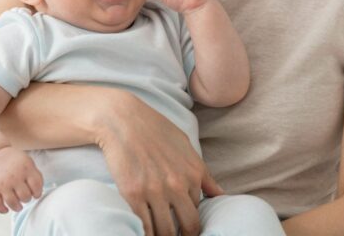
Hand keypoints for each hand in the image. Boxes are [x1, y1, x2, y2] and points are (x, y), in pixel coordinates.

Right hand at [0, 146, 42, 213]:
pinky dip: (3, 210)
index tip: (35, 194)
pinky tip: (6, 209)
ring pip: (13, 203)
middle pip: (25, 196)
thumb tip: (38, 191)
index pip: (36, 186)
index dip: (38, 193)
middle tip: (25, 197)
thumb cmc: (14, 161)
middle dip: (27, 199)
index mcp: (26, 168)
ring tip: (19, 206)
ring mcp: (2, 183)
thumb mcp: (28, 162)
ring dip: (17, 207)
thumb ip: (35, 175)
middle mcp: (14, 176)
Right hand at [98, 89, 223, 235]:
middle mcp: (178, 184)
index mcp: (194, 173)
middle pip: (188, 226)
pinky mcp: (133, 195)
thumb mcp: (186, 147)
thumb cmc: (154, 130)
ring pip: (166, 231)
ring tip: (159, 234)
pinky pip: (144, 227)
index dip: (190, 223)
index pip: (198, 212)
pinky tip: (144, 232)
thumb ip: (203, 174)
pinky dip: (145, 234)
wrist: (122, 120)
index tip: (184, 228)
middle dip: (183, 235)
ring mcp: (155, 191)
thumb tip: (220, 195)